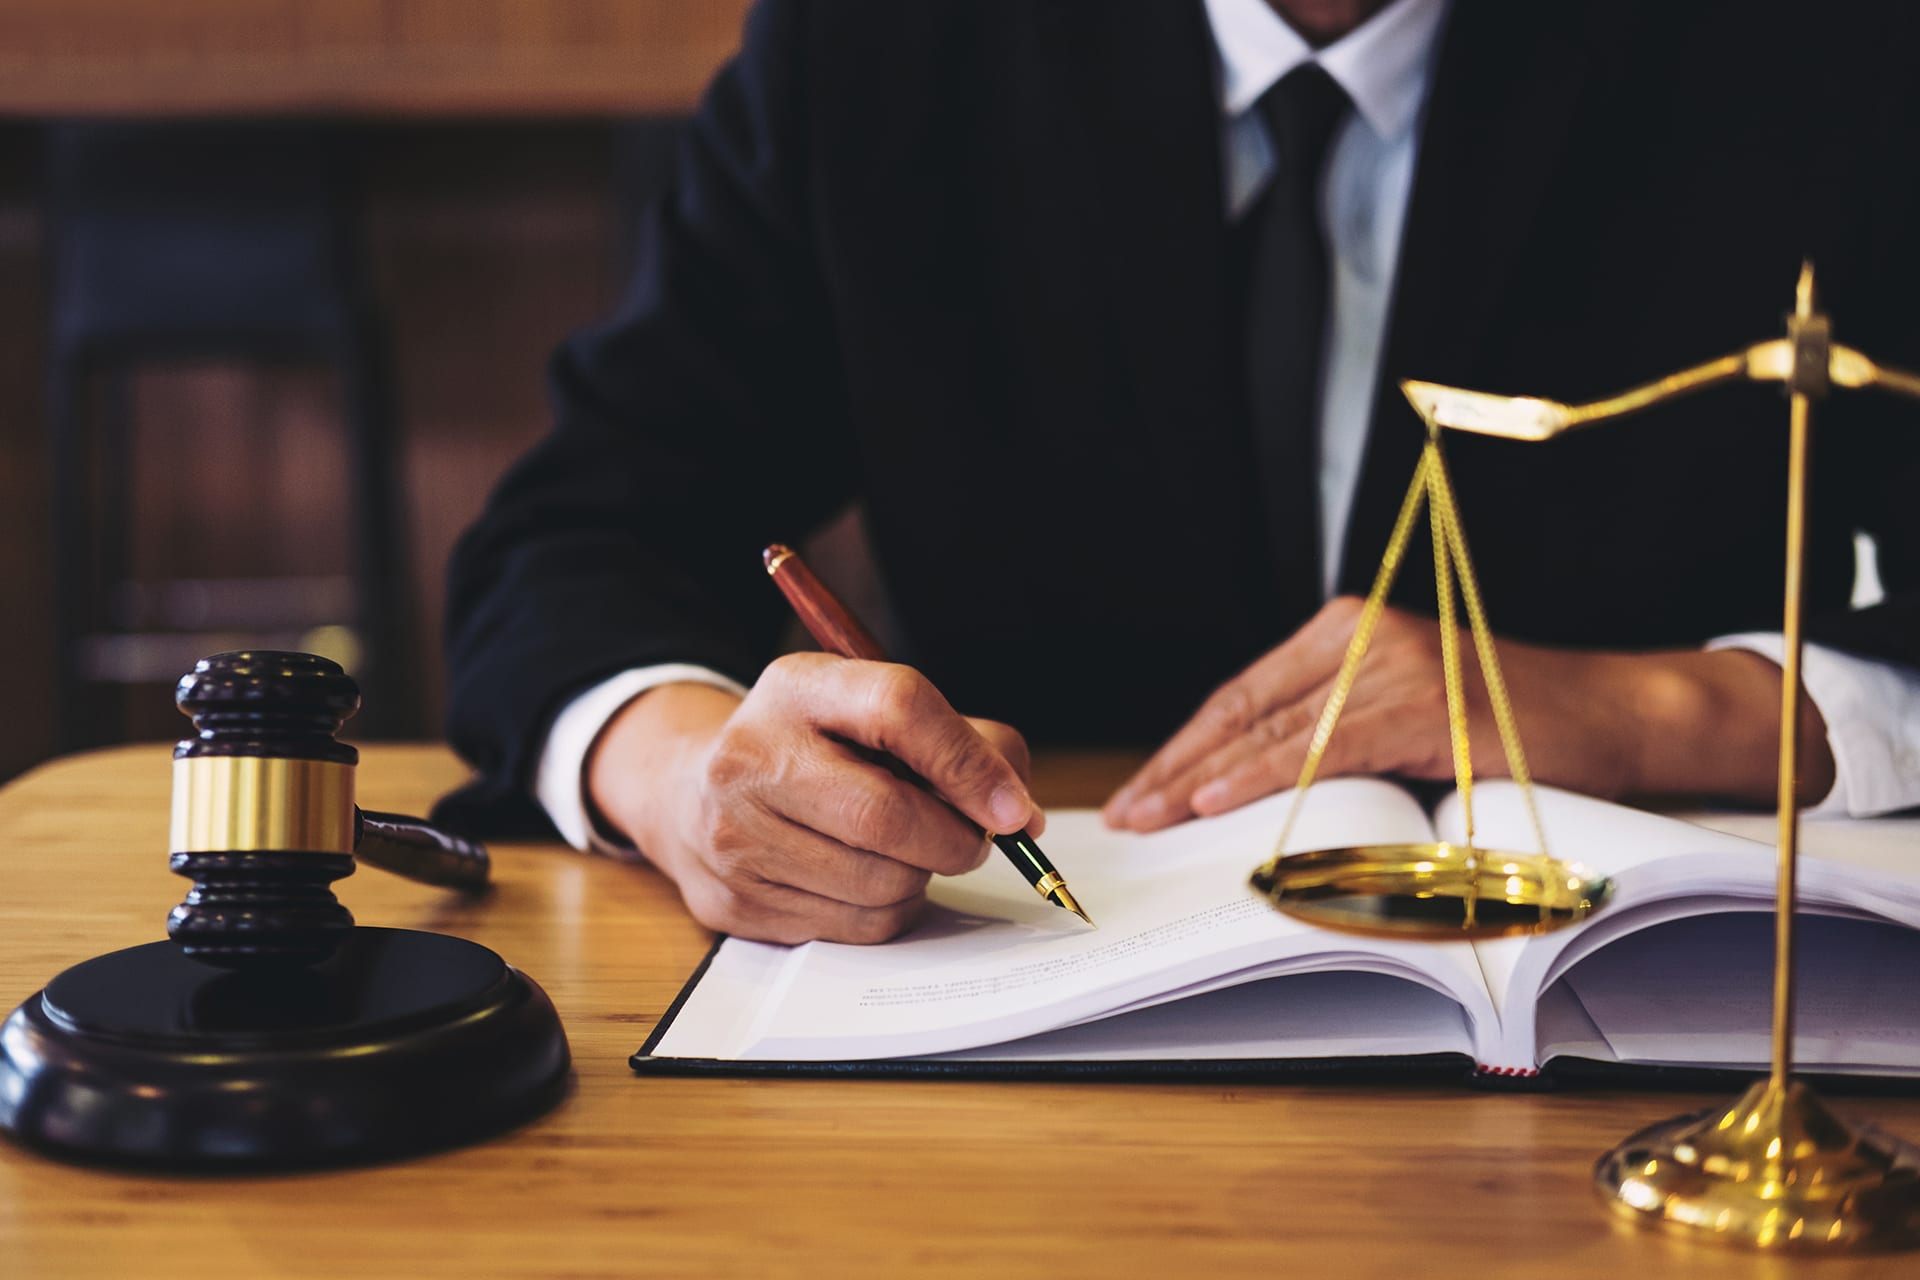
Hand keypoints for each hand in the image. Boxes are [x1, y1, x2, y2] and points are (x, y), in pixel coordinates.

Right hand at [587, 654, 1041, 943]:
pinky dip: (888, 910)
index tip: (1014, 807)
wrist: (691, 793)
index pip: (899, 708)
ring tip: (907, 852)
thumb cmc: (813, 749)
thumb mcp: (870, 710)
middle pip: (887, 815)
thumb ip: (957, 741)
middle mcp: (751, 757)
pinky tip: (869, 879)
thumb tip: (1018, 812)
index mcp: (797, 689)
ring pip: (880, 883)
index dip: (970, 762)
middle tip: (974, 839)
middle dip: (956, 839)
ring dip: (922, 877)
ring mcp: (735, 836)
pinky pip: (855, 927)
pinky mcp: (735, 903)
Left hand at [1103, 597, 1833, 831]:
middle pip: (1242, 709)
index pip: (1244, 695)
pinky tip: (1214, 801)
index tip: (1141, 790)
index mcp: (1348, 632)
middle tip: (1127, 812)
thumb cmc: (1513, 731)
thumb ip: (1336, 734)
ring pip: (1271, 729)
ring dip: (1201, 778)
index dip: (1185, 746)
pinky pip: (1322, 746)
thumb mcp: (1405, 722)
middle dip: (1176, 766)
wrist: (1615, 719)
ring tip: (1151, 815)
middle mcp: (1361, 635)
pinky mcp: (1421, 702)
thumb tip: (1249, 790)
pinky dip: (1263, 776)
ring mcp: (1390, 665)